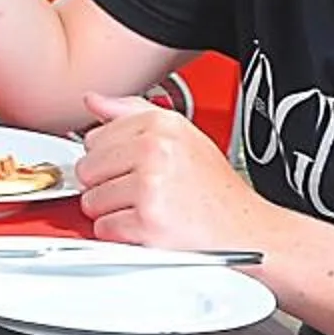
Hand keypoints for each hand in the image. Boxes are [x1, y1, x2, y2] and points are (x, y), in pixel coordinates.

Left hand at [73, 92, 274, 249]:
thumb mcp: (182, 135)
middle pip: (87, 169)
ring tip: (146, 208)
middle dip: (106, 185)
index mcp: (161, 124)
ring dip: (112, 212)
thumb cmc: (213, 187)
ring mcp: (151, 185)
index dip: (110, 159)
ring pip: (91, 201)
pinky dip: (121, 235)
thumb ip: (132, 112)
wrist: (246, 228)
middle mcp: (155, 149)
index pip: (94, 137)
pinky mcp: (147, 221)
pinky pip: (104, 229)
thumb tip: (93, 100)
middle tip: (139, 191)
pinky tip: (147, 226)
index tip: (131, 167)